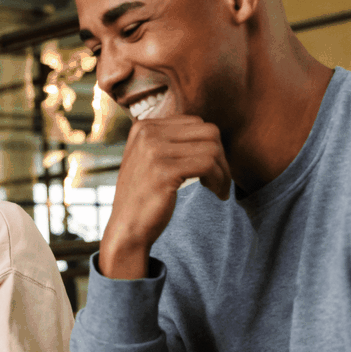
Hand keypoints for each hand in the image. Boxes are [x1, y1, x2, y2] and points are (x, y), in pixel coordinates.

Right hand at [100, 115, 230, 278]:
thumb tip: (211, 134)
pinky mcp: (164, 170)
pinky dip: (220, 180)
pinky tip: (217, 193)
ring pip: (212, 148)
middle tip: (220, 179)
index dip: (210, 145)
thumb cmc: (145, 198)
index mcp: (144, 127)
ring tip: (219, 188)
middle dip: (221, 156)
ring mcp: (154, 150)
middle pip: (207, 131)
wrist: (126, 229)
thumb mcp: (150, 160)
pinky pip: (208, 165)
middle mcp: (147, 132)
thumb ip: (171, 142)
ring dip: (223, 171)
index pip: (195, 122)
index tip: (211, 168)